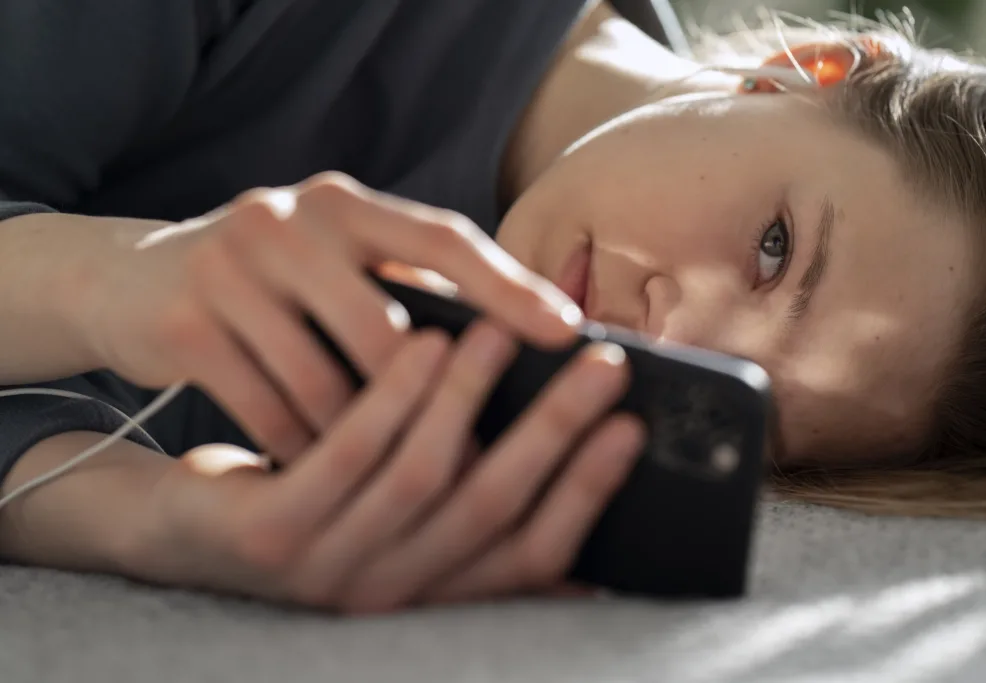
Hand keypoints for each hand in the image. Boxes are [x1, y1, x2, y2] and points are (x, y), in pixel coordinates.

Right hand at [76, 172, 581, 461]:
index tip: (568, 332)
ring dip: (364, 440)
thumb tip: (514, 342)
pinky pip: (267, 407)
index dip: (509, 287)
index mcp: (344, 204)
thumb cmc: (273, 280)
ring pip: (325, 380)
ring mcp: (231, 270)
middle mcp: (287, 222)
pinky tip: (327, 473)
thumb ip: (408, 284)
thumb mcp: (336, 260)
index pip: (443, 238)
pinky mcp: (186, 324)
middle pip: (386, 328)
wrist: (135, 281)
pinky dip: (303, 448)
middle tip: (480, 456)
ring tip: (403, 482)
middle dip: (431, 403)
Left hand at [133, 322, 643, 612]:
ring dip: (473, 399)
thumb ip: (472, 494)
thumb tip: (577, 463)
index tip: (631, 428)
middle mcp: (393, 590)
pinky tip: (422, 343)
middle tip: (601, 366)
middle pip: (491, 509)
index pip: (533, 552)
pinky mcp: (273, 535)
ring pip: (423, 477)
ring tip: (504, 334)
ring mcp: (330, 569)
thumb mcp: (397, 507)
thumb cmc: (319, 496)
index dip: (587, 491)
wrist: (186, 530)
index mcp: (434, 584)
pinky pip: (345, 458)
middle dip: (554, 433)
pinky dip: (393, 398)